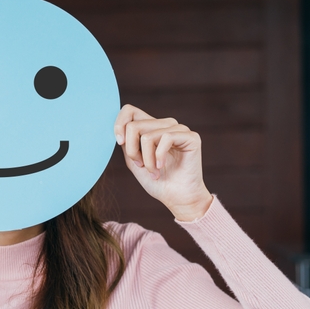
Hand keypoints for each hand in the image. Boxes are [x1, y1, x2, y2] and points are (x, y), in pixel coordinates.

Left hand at [114, 105, 212, 221]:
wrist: (178, 198)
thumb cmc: (157, 182)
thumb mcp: (134, 160)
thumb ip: (126, 142)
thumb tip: (118, 128)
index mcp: (151, 127)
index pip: (129, 110)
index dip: (119, 124)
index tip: (120, 142)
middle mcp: (165, 124)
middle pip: (134, 126)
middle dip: (132, 151)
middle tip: (141, 166)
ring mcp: (179, 129)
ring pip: (148, 136)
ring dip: (146, 159)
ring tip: (153, 171)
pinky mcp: (191, 137)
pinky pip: (166, 138)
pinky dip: (159, 157)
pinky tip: (162, 167)